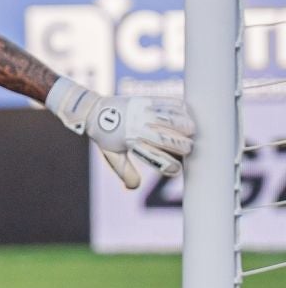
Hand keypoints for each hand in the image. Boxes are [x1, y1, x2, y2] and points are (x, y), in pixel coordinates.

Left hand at [52, 85, 195, 190]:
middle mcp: (135, 127)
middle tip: (190, 149)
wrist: (94, 111)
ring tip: (192, 130)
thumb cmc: (107, 137)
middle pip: (164, 139)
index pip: (152, 157)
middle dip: (181, 145)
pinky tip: (188, 114)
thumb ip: (125, 171)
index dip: (169, 165)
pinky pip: (166, 102)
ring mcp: (140, 112)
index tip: (177, 170)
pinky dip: (180, 107)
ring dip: (184, 124)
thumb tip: (133, 187)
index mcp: (128, 143)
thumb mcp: (113, 156)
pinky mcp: (144, 100)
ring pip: (167, 118)